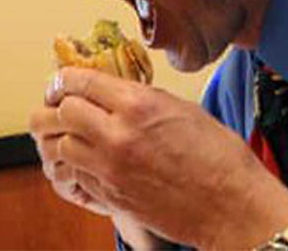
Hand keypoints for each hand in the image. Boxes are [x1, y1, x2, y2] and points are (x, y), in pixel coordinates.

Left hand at [29, 67, 287, 248]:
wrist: (231, 208)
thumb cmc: (219, 158)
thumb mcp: (182, 109)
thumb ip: (142, 98)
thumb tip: (116, 92)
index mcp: (138, 106)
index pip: (81, 81)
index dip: (64, 79)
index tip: (62, 81)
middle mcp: (117, 136)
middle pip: (63, 112)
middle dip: (57, 105)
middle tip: (58, 104)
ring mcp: (110, 169)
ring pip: (61, 145)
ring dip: (62, 136)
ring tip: (67, 133)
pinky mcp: (110, 196)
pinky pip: (75, 174)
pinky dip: (74, 164)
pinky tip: (85, 159)